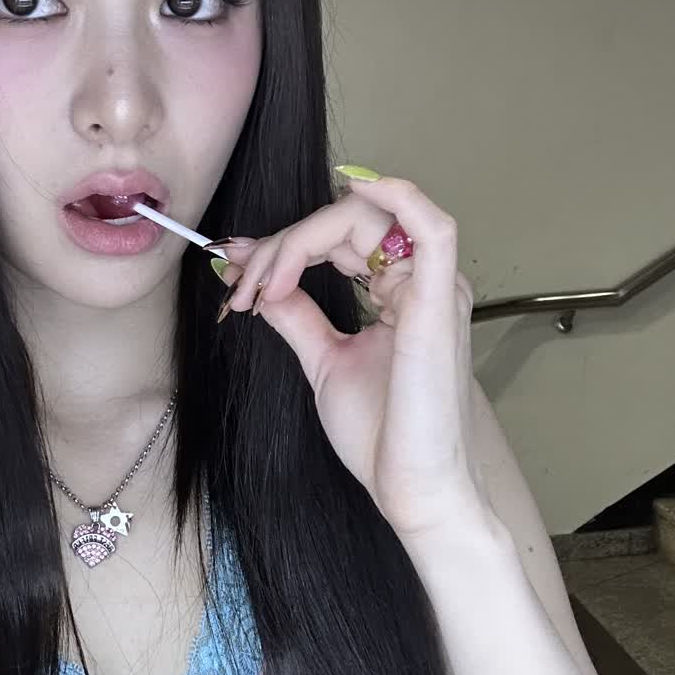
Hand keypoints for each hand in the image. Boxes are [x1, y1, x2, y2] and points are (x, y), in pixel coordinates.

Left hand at [214, 169, 486, 539]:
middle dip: (281, 245)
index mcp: (400, 294)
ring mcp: (434, 289)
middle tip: (242, 287)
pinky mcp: (438, 303)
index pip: (340, 239)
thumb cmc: (383, 436)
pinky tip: (355, 185)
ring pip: (368, 218)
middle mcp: (421, 283)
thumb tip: (262, 280)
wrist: (410, 488)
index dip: (283, 246)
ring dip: (303, 235)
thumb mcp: (325, 360)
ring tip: (264, 279)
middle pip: (347, 222)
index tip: (236, 272)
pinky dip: (397, 194)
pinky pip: (432, 226)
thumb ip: (298, 315)